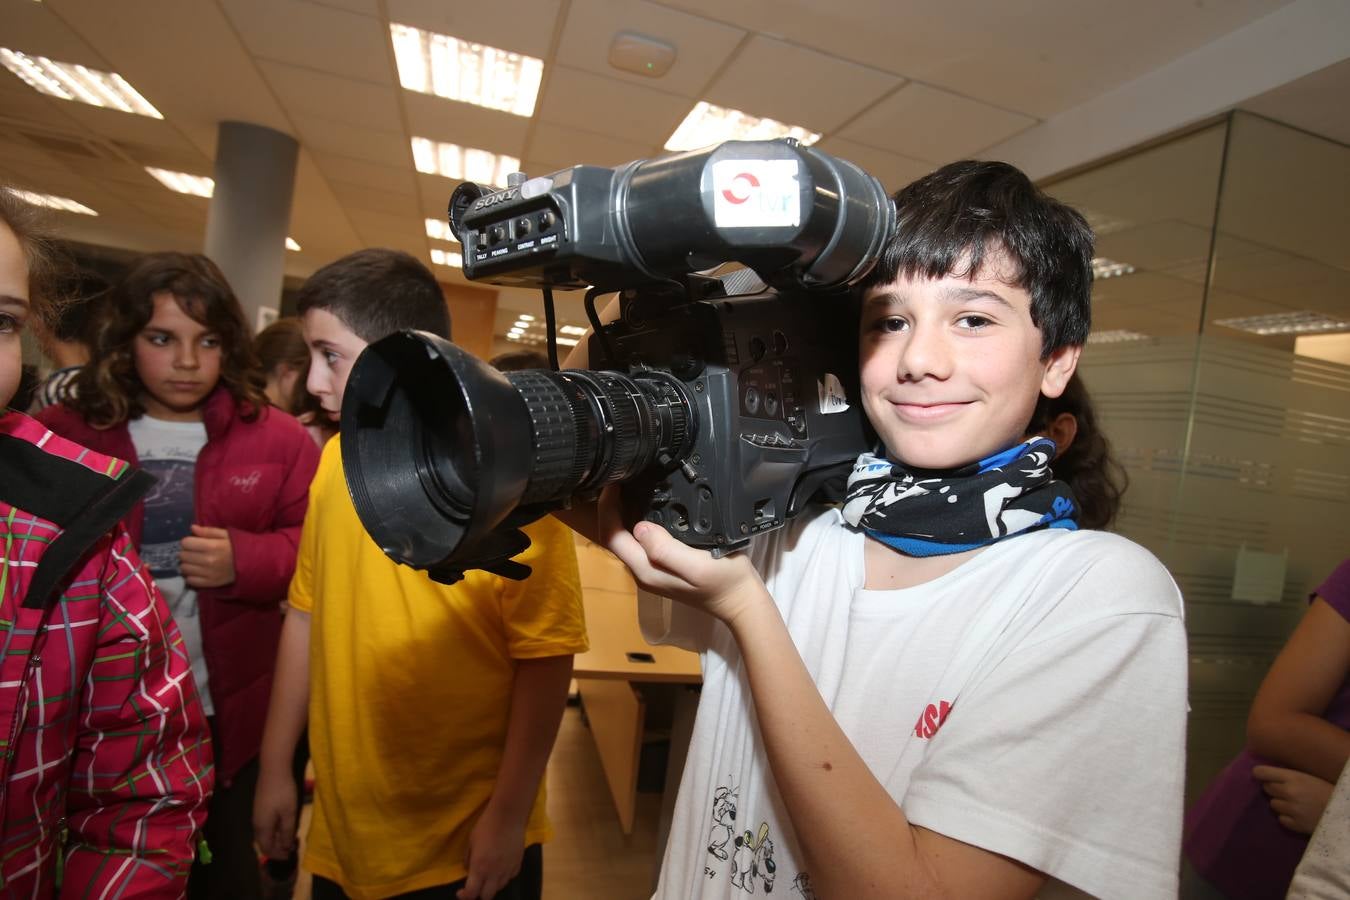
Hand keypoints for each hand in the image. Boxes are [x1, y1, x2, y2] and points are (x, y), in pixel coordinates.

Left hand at [180, 525, 235, 588]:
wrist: (252, 564)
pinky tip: (198, 571)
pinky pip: (190, 580)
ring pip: (184, 568)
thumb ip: (208, 531)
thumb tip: (192, 528)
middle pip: (183, 556)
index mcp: (212, 546)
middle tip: (194, 553)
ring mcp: (208, 573)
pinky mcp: (210, 583)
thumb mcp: (226, 535)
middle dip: (186, 552)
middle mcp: (208, 560)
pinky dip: (191, 576)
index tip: (194, 543)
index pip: (186, 543)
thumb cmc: (238, 547)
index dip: (188, 542)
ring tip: (195, 562)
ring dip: (187, 564)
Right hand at [252, 763, 298, 859]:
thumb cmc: (283, 792)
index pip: (267, 849)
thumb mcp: (289, 813)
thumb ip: (287, 831)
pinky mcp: (260, 806)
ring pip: (266, 833)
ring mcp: (257, 814)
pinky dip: (275, 829)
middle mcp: (256, 824)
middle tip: (293, 846)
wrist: (273, 769)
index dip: (278, 855)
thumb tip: (286, 846)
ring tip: (291, 837)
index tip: (291, 855)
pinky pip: (266, 825)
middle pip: (265, 842)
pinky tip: (285, 824)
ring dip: (277, 838)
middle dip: (278, 848)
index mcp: (262, 828)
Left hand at [457, 807, 525, 899]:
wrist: (508, 816)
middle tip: (475, 886)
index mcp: (479, 868)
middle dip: (479, 894)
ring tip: (488, 876)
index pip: (472, 893)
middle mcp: (494, 873)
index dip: (465, 896)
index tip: (460, 892)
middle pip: (487, 896)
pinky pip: (510, 877)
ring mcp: (508, 869)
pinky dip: (503, 877)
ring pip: (500, 888)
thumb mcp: (471, 842)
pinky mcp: (518, 864)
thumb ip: (468, 858)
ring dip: (492, 886)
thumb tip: (468, 869)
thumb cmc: (486, 826)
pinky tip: (500, 869)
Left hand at [597, 485, 766, 623]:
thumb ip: (665, 549)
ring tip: (628, 487)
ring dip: (621, 513)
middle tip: (620, 479)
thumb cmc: (723, 581)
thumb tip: (640, 527)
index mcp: (646, 570)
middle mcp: (642, 571)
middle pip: (613, 537)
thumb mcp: (696, 565)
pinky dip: (635, 520)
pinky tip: (646, 505)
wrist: (740, 600)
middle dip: (610, 508)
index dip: (607, 508)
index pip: (612, 537)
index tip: (615, 483)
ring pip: (625, 539)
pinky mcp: (661, 566)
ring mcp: (651, 570)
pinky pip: (639, 541)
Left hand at [1253, 764, 1334, 833]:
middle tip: (1285, 790)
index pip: (1263, 772)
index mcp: (1294, 777)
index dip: (1260, 773)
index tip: (1259, 775)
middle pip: (1267, 788)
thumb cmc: (1328, 791)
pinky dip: (1287, 818)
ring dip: (1281, 803)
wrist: (1344, 812)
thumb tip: (1266, 774)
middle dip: (1273, 788)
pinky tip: (1298, 815)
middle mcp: (1289, 792)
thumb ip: (1289, 776)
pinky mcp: (1296, 824)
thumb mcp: (1309, 777)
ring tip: (1295, 804)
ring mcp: (1292, 809)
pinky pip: (1281, 819)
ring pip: (1273, 804)